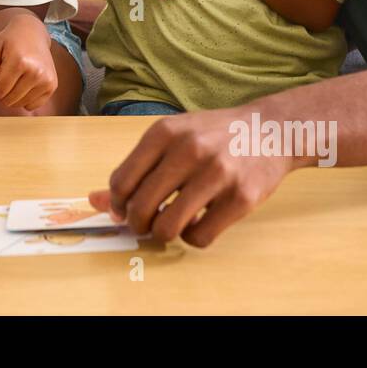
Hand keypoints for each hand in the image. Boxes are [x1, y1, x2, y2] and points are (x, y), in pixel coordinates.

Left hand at [0, 13, 58, 109]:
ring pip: (20, 104)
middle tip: (5, 74)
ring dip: (13, 95)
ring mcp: (47, 79)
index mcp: (20, 61)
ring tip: (15, 77)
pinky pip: (33, 106)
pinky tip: (25, 83)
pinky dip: (25, 99)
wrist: (33, 33)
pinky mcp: (52, 85)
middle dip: (2, 91)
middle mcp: (37, 71)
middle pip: (9, 100)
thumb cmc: (8, 42)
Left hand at [89, 108, 297, 246]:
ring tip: (169, 225)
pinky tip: (197, 223)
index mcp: (164, 132)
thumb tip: (95, 202)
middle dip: (136, 224)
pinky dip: (192, 238)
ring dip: (162, 234)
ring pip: (167, 227)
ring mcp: (217, 174)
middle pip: (140, 207)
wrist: (270, 129)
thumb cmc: (213, 135)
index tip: (124, 209)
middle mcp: (189, 150)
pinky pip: (200, 237)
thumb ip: (135, 167)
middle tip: (145, 223)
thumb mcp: (172, 136)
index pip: (120, 182)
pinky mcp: (241, 198)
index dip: (117, 204)